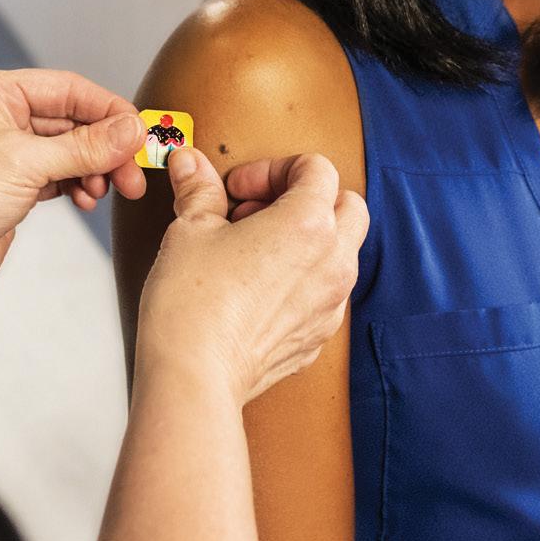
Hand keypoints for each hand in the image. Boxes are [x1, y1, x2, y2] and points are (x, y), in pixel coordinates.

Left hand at [0, 67, 148, 304]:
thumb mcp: (26, 165)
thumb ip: (85, 147)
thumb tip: (132, 130)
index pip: (65, 88)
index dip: (107, 110)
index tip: (139, 132)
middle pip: (71, 119)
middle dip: (105, 146)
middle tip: (132, 172)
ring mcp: (4, 149)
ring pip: (69, 148)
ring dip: (95, 168)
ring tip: (111, 190)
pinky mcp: (12, 182)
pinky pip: (59, 172)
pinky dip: (78, 183)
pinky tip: (87, 198)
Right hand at [134, 148, 366, 404]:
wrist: (194, 376)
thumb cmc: (193, 302)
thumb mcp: (191, 229)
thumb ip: (199, 189)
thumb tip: (190, 164)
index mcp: (310, 224)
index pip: (317, 169)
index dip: (273, 168)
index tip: (238, 190)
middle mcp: (333, 262)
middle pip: (348, 206)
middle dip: (306, 198)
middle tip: (256, 212)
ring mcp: (331, 304)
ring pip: (341, 252)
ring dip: (307, 239)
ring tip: (252, 250)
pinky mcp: (318, 336)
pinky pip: (325, 293)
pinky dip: (302, 280)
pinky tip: (255, 289)